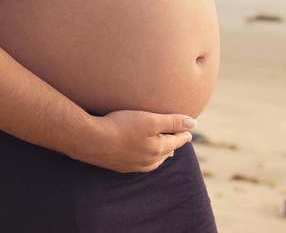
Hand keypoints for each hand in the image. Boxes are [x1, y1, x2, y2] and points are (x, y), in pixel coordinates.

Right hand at [71, 109, 195, 172]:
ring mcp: (134, 165)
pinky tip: (143, 154)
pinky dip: (147, 157)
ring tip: (165, 148)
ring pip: (154, 160)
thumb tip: (193, 123)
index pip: (177, 141)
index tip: (189, 130)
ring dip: (161, 152)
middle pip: (167, 152)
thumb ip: (172, 122)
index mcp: (158, 149)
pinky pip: (141, 163)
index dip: (184, 133)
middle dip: (174, 144)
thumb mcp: (150, 120)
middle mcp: (149, 161)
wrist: (92, 140)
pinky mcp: (121, 166)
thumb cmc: (122, 126)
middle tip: (179, 138)